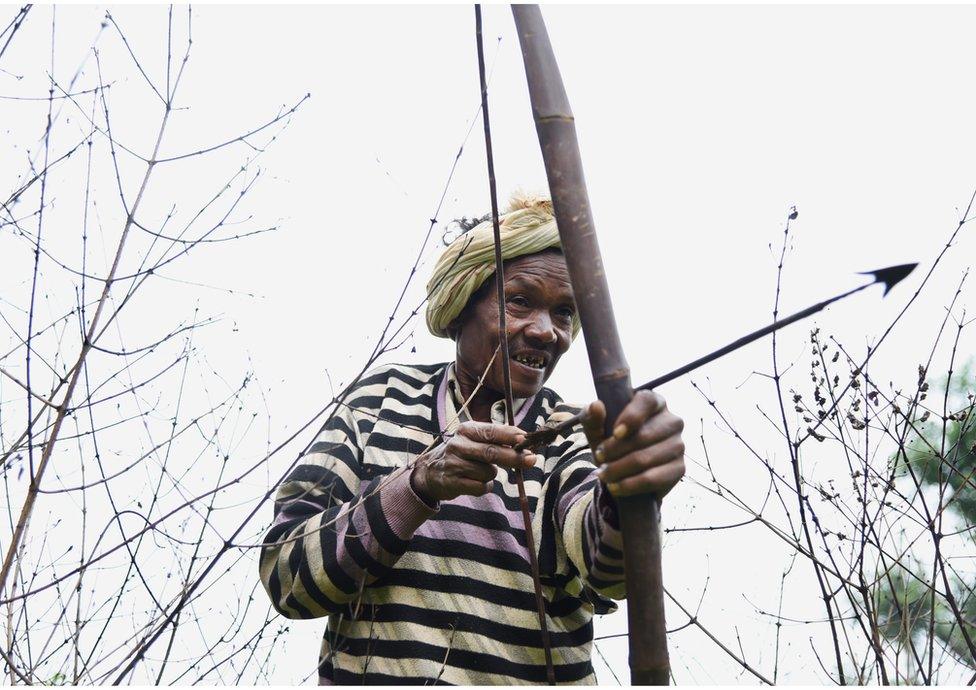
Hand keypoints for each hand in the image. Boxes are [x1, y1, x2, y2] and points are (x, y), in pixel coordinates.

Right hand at [411, 421, 537, 502]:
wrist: (430, 472)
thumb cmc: (462, 453)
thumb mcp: (474, 440)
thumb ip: (496, 439)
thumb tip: (525, 442)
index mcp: (467, 430)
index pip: (491, 431)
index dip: (510, 435)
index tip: (526, 438)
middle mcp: (458, 445)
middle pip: (491, 452)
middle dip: (514, 457)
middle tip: (532, 459)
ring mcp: (454, 464)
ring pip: (488, 472)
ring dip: (492, 475)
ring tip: (480, 472)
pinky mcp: (452, 482)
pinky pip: (480, 487)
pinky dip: (484, 486)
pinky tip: (475, 482)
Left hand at [581, 390, 684, 498]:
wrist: (624, 471)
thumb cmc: (611, 441)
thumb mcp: (596, 429)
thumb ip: (592, 417)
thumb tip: (596, 406)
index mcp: (654, 402)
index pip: (647, 400)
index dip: (632, 416)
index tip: (615, 433)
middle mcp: (672, 421)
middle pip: (645, 435)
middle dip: (616, 450)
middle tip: (598, 457)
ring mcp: (679, 445)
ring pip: (646, 459)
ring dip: (619, 469)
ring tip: (603, 474)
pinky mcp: (679, 468)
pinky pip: (653, 479)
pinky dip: (629, 485)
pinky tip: (615, 487)